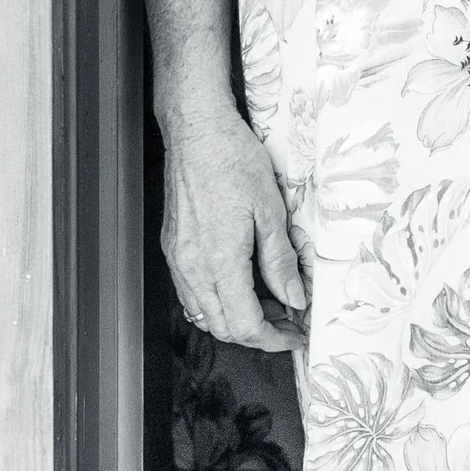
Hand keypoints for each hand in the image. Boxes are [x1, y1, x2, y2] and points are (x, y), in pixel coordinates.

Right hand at [160, 97, 307, 350]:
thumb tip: (295, 299)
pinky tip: (240, 285)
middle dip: (258, 334)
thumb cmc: (233, 161)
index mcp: (219, 261)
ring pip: (205, 314)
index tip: (296, 334)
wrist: (197, 132)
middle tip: (289, 321)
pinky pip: (191, 294)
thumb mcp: (271, 211)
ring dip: (237, 319)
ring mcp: (178, 260)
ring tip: (269, 302)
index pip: (244, 325)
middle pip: (223, 328)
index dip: (274, 339)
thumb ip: (281, 262)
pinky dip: (217, 302)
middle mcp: (192, 268)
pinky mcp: (174, 249)